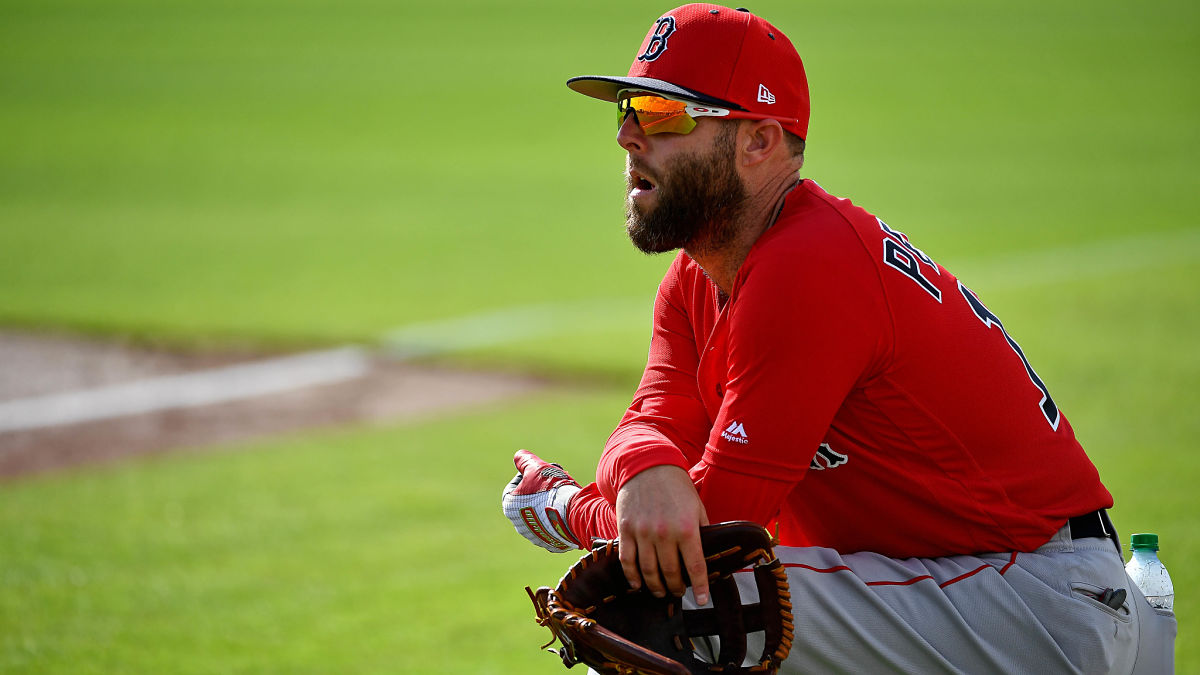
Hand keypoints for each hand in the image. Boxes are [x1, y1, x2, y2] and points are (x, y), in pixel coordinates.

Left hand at [502, 449, 581, 551]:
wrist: (572, 514)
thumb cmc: (550, 489)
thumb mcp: (535, 467)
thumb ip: (523, 460)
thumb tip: (518, 457)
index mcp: (510, 506)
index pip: (516, 485)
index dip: (529, 474)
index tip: (541, 471)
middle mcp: (519, 524)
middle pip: (529, 501)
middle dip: (541, 490)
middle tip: (555, 482)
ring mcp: (535, 536)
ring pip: (541, 514)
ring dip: (549, 504)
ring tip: (563, 495)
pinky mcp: (550, 543)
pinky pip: (554, 527)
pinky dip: (559, 518)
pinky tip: (567, 509)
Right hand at [615, 465, 710, 605]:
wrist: (648, 466)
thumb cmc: (676, 487)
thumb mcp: (696, 506)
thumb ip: (702, 531)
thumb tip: (708, 554)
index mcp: (687, 528)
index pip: (696, 566)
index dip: (700, 587)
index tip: (702, 600)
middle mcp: (664, 533)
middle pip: (670, 573)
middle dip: (676, 588)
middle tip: (678, 592)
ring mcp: (643, 532)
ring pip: (648, 571)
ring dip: (655, 586)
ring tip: (660, 592)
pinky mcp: (626, 529)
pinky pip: (627, 560)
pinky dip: (632, 576)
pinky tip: (638, 584)